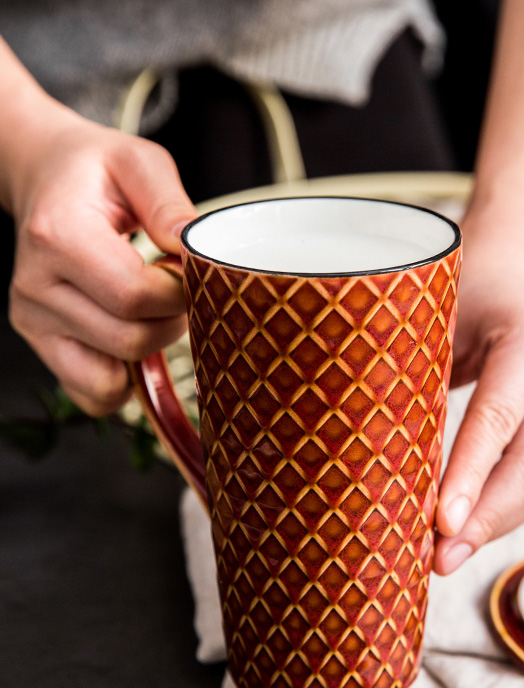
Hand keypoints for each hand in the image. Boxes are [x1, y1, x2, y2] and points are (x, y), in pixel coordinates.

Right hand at [7, 106, 194, 415]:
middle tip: (175, 291)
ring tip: (152, 310)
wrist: (45, 179)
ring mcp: (34, 321)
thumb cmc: (95, 172)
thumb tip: (194, 249)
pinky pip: (94, 394)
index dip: (178, 293)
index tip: (187, 271)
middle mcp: (37, 286)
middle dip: (172, 322)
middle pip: (130, 340)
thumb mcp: (138, 163)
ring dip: (151, 350)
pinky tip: (134, 336)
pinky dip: (127, 379)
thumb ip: (169, 202)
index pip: (134, 296)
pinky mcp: (42, 345)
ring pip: (114, 377)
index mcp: (58, 236)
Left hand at [433, 219, 523, 573]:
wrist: (508, 280)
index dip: (470, 472)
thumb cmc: (458, 295)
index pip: (498, 415)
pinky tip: (470, 534)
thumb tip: (371, 453)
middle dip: (486, 518)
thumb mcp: (434, 317)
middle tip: (442, 558)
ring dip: (496, 525)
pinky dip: (505, 512)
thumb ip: (417, 373)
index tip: (440, 523)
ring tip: (449, 558)